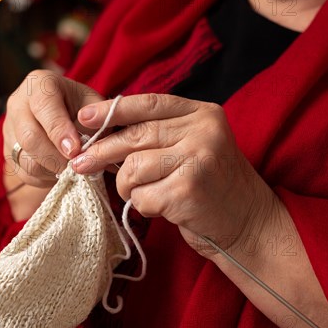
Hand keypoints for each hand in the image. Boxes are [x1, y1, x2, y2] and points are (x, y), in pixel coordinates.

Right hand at [3, 70, 104, 187]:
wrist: (65, 114)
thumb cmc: (82, 107)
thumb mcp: (94, 105)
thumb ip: (95, 122)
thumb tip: (87, 146)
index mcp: (39, 84)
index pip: (44, 107)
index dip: (59, 131)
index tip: (75, 150)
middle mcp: (17, 104)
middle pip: (30, 138)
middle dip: (57, 157)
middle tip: (78, 165)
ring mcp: (9, 129)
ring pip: (26, 160)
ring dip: (53, 170)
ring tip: (73, 168)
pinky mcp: (8, 152)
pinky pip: (25, 173)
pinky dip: (46, 177)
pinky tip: (60, 170)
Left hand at [72, 93, 277, 257]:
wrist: (248, 223)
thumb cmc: (210, 186)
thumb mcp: (192, 147)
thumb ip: (158, 135)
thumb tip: (99, 132)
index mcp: (203, 114)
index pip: (149, 104)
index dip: (112, 109)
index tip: (83, 117)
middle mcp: (203, 131)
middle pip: (135, 136)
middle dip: (101, 152)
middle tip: (79, 164)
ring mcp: (198, 159)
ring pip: (133, 167)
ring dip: (128, 186)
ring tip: (143, 194)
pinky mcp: (189, 190)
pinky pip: (142, 196)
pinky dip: (144, 206)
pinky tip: (162, 208)